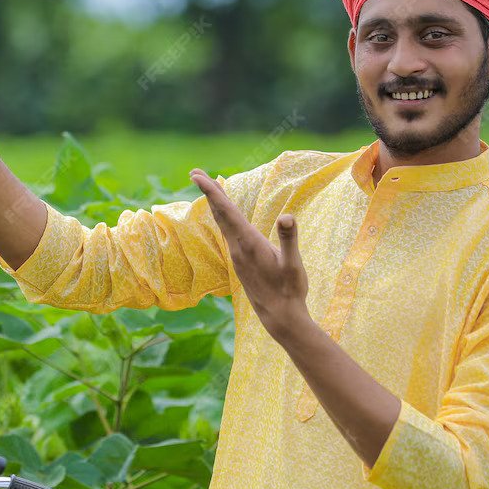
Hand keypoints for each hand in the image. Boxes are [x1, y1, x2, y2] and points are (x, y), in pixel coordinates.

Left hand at [189, 168, 311, 337]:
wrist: (280, 316)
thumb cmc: (289, 289)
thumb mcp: (293, 264)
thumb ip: (289, 239)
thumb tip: (287, 217)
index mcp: (248, 243)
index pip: (227, 211)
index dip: (212, 191)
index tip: (197, 176)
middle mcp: (237, 248)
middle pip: (219, 214)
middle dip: (208, 192)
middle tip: (195, 172)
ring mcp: (237, 256)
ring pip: (222, 223)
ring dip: (215, 204)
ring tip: (209, 188)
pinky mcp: (240, 262)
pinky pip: (227, 232)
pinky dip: (223, 217)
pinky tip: (225, 216)